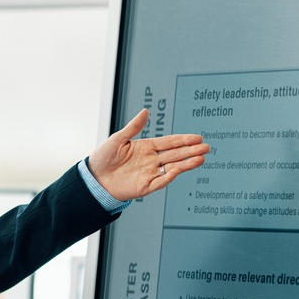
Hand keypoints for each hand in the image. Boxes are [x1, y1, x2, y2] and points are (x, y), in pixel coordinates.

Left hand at [88, 109, 208, 200]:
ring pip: (172, 168)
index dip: (183, 140)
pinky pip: (159, 182)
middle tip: (206, 147)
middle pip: (175, 154)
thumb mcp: (118, 139)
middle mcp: (150, 161)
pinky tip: (177, 170)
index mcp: (146, 148)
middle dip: (190, 151)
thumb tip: (145, 111)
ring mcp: (149, 174)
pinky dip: (168, 177)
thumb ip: (133, 127)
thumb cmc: (103, 158)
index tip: (197, 137)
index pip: (169, 143)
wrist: (93, 178)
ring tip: (200, 159)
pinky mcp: (144, 187)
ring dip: (186, 164)